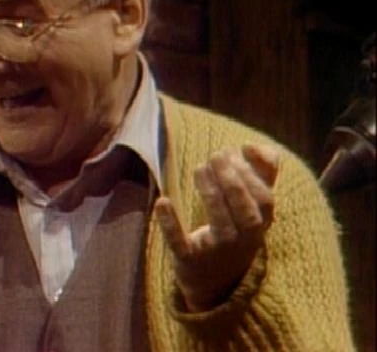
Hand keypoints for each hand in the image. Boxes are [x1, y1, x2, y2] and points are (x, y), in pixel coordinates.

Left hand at [154, 144, 279, 310]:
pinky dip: (171, 224)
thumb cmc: (235, 228)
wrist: (214, 279)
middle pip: (244, 210)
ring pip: (219, 223)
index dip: (249, 174)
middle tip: (215, 156)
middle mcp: (243, 238)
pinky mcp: (189, 259)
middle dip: (231, 180)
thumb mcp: (253, 203)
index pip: (263, 198)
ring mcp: (216, 250)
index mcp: (260, 222)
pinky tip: (162, 200)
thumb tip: (251, 145)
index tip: (232, 151)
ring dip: (209, 192)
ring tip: (199, 168)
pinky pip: (181, 244)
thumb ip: (260, 170)